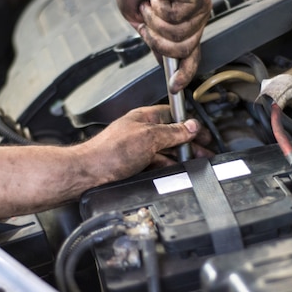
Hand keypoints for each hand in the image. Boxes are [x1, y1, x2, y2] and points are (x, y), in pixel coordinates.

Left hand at [80, 105, 212, 183]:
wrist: (88, 174)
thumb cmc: (109, 152)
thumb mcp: (148, 138)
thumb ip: (172, 132)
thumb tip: (190, 126)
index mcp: (144, 118)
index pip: (174, 116)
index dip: (190, 125)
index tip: (203, 135)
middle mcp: (141, 132)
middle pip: (172, 135)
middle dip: (189, 144)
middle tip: (204, 153)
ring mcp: (137, 149)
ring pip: (165, 151)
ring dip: (180, 158)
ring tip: (194, 164)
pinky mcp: (134, 165)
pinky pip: (157, 165)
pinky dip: (168, 168)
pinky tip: (174, 173)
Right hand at [115, 0, 211, 91]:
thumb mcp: (139, 20)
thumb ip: (152, 41)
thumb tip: (163, 63)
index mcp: (183, 28)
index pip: (189, 57)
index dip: (183, 74)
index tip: (174, 88)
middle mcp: (194, 22)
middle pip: (181, 52)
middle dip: (156, 40)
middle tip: (147, 20)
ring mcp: (199, 11)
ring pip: (178, 38)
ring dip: (156, 22)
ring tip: (152, 4)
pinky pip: (178, 20)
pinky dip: (160, 9)